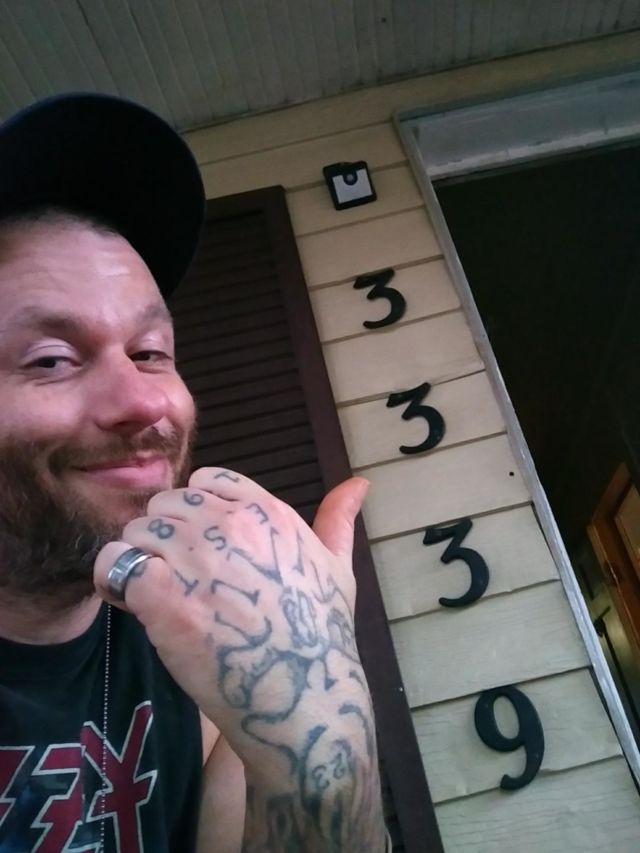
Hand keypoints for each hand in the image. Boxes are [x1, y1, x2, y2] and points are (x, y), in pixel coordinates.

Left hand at [93, 468, 370, 774]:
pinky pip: (115, 564)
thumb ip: (338, 519)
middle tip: (178, 578)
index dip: (195, 509)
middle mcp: (228, 524)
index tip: (202, 545)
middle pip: (165, 505)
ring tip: (155, 596)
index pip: (205, 480)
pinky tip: (134, 606)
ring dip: (139, 561)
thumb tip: (360, 482)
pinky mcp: (161, 596)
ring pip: (137, 532)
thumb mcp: (338, 566)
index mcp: (266, 510)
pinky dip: (115, 583)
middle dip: (165, 538)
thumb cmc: (321, 632)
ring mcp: (194, 557)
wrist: (302, 692)